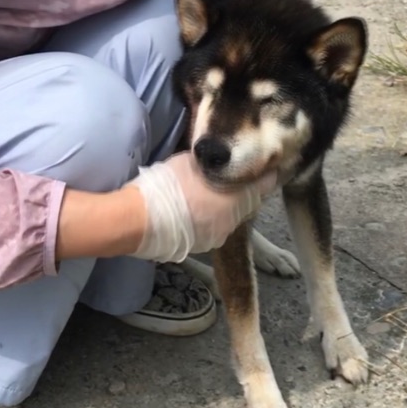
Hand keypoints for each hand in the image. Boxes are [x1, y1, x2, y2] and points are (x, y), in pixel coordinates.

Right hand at [130, 151, 277, 262]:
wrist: (140, 219)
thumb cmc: (167, 186)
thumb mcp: (191, 163)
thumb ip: (211, 164)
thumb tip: (218, 161)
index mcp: (235, 199)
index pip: (263, 187)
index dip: (266, 176)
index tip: (267, 167)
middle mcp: (232, 221)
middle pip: (249, 204)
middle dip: (247, 191)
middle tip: (240, 177)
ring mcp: (218, 236)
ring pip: (232, 218)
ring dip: (230, 206)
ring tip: (217, 193)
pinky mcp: (203, 246)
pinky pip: (217, 228)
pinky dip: (214, 218)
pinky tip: (200, 210)